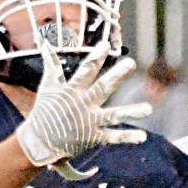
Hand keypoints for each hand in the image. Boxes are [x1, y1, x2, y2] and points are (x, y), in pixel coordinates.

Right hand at [15, 43, 150, 178]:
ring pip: (113, 116)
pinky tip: (142, 136)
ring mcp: (89, 122)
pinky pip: (112, 137)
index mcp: (71, 91)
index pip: (85, 71)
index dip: (96, 57)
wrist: (38, 143)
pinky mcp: (93, 137)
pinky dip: (127, 137)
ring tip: (148, 109)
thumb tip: (44, 43)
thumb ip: (51, 65)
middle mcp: (82, 105)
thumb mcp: (47, 86)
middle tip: (131, 63)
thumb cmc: (44, 112)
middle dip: (117, 76)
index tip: (106, 45)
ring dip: (131, 112)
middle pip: (102, 88)